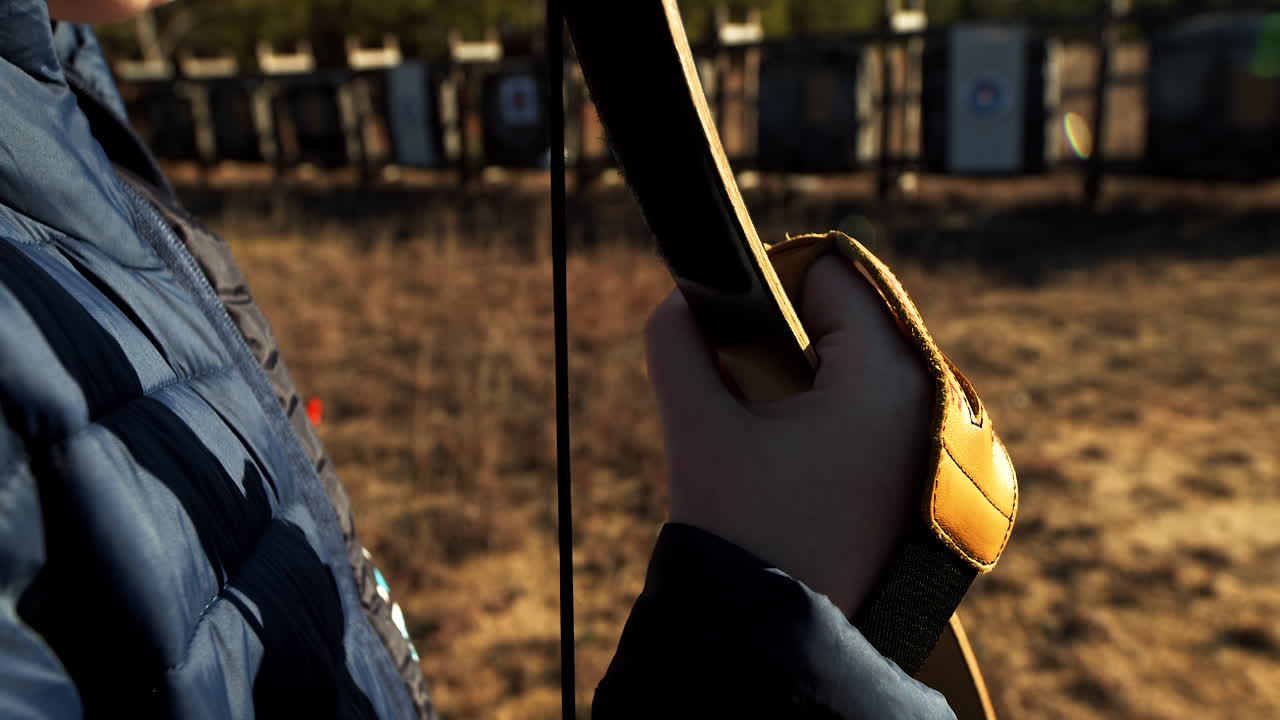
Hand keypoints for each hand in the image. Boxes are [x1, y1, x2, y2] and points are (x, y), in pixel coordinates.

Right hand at [645, 255, 932, 616]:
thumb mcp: (699, 428)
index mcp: (888, 378)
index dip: (768, 281)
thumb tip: (679, 303)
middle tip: (740, 378)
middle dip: (788, 337)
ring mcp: (938, 445)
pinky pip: (881, 411)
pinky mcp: (928, 480)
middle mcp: (932, 402)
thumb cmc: (743, 532)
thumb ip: (676, 345)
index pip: (831, 278)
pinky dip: (834, 412)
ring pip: (866, 365)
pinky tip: (791, 449)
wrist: (781, 645)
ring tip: (762, 420)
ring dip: (809, 375)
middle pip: (852, 319)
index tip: (726, 312)